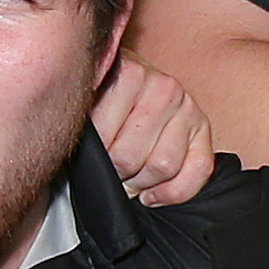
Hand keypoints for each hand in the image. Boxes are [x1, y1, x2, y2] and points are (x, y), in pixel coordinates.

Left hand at [90, 53, 217, 205]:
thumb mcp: (85, 97)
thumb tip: (64, 145)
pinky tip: (154, 193)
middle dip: (115, 174)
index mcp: (129, 75)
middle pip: (131, 158)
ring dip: (141, 184)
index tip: (90, 159)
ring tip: (128, 178)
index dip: (93, 160)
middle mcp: (163, 87)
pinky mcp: (203, 127)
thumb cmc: (105, 94)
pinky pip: (198, 170)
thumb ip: (77, 116)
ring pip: (163, 167)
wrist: (131, 80)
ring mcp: (186, 106)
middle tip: (109, 172)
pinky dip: (175, 192)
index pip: (104, 141)